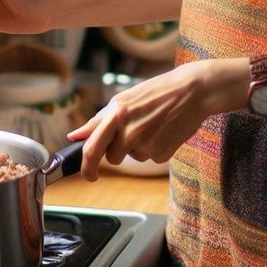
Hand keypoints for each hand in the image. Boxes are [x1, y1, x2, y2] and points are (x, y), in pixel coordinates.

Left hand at [67, 60, 239, 180]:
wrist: (191, 92)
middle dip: (118, 150)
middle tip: (133, 130)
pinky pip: (150, 158)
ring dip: (137, 147)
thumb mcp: (122, 100)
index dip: (86, 167)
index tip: (88, 175)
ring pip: (133, 157)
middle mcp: (129, 133)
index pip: (92, 149)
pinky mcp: (162, 154)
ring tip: (151, 124)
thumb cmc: (154, 92)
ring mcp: (147, 145)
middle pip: (113, 158)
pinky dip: (154, 148)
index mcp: (115, 116)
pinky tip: (163, 130)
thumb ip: (97, 121)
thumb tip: (74, 136)